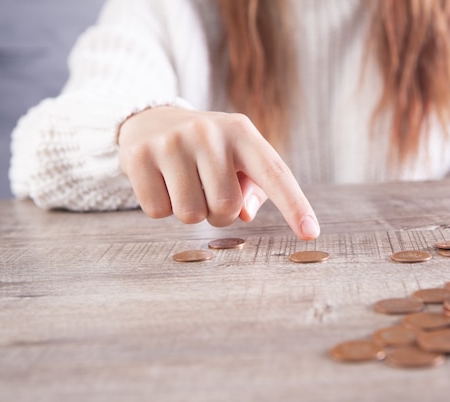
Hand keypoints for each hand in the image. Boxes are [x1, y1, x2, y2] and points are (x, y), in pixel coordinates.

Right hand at [117, 107, 319, 239]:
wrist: (152, 120)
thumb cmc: (208, 151)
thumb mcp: (237, 159)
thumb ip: (253, 189)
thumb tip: (244, 214)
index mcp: (242, 132)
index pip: (274, 173)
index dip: (295, 205)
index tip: (311, 233)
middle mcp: (208, 132)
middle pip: (225, 207)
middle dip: (218, 214)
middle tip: (207, 192)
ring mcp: (171, 141)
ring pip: (190, 214)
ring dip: (190, 213)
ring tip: (184, 185)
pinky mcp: (138, 155)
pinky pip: (157, 211)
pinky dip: (161, 208)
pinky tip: (161, 182)